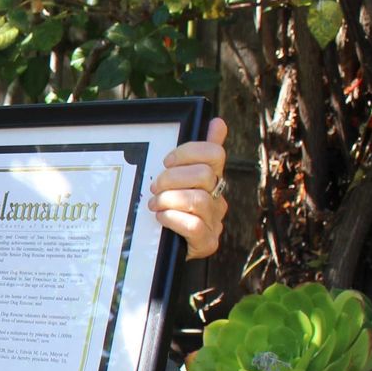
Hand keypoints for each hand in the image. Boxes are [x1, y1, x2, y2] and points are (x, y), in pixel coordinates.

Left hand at [148, 116, 229, 259]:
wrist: (167, 248)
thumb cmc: (172, 209)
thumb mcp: (178, 180)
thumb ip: (195, 153)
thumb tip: (218, 122)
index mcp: (213, 179)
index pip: (214, 154)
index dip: (187, 153)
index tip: (166, 161)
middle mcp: (218, 198)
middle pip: (204, 175)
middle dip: (171, 178)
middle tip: (153, 187)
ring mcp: (215, 222)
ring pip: (198, 200)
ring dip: (169, 199)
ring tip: (153, 205)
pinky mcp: (207, 243)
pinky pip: (193, 226)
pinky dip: (172, 219)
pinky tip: (161, 218)